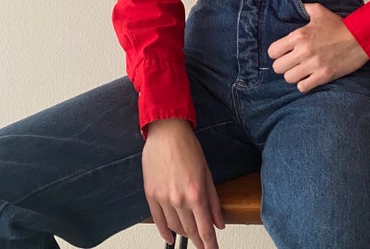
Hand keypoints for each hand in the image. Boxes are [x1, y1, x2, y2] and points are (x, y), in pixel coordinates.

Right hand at [142, 119, 223, 248]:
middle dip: (199, 242)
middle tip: (204, 247)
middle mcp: (178, 199)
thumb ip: (213, 200)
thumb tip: (219, 222)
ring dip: (184, 235)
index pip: (204, 229)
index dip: (210, 244)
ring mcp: (162, 198)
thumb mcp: (207, 172)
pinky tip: (170, 237)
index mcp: (196, 193)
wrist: (166, 132)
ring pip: (175, 227)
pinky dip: (164, 232)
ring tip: (191, 235)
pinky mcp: (150, 195)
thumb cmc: (187, 146)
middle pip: (190, 231)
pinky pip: (157, 221)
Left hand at [268, 2, 368, 91]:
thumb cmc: (340, 26)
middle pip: (278, 67)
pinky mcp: (324, 76)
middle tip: (291, 62)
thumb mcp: (319, 11)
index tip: (283, 52)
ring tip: (300, 70)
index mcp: (299, 35)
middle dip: (283, 65)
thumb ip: (303, 7)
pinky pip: (303, 87)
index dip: (276, 53)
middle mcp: (304, 51)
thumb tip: (295, 6)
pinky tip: (308, 78)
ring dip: (293, 75)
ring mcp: (314, 65)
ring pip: (288, 78)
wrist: (360, 38)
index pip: (272, 51)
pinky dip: (304, 84)